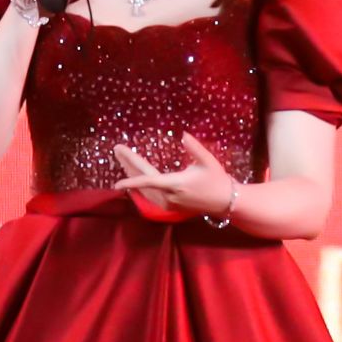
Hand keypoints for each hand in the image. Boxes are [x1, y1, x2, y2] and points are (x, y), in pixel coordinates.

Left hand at [114, 133, 235, 217]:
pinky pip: (149, 196)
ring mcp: (168, 203)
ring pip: (144, 190)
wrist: (225, 201)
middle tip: (117, 150)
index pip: (149, 181)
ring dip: (132, 175)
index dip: (132, 181)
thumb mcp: (208, 161)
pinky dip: (139, 187)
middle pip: (143, 182)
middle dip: (128, 166)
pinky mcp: (170, 206)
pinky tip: (132, 177)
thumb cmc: (217, 179)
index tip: (116, 183)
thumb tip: (183, 135)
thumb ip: (195, 148)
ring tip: (121, 161)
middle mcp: (169, 196)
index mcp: (176, 184)